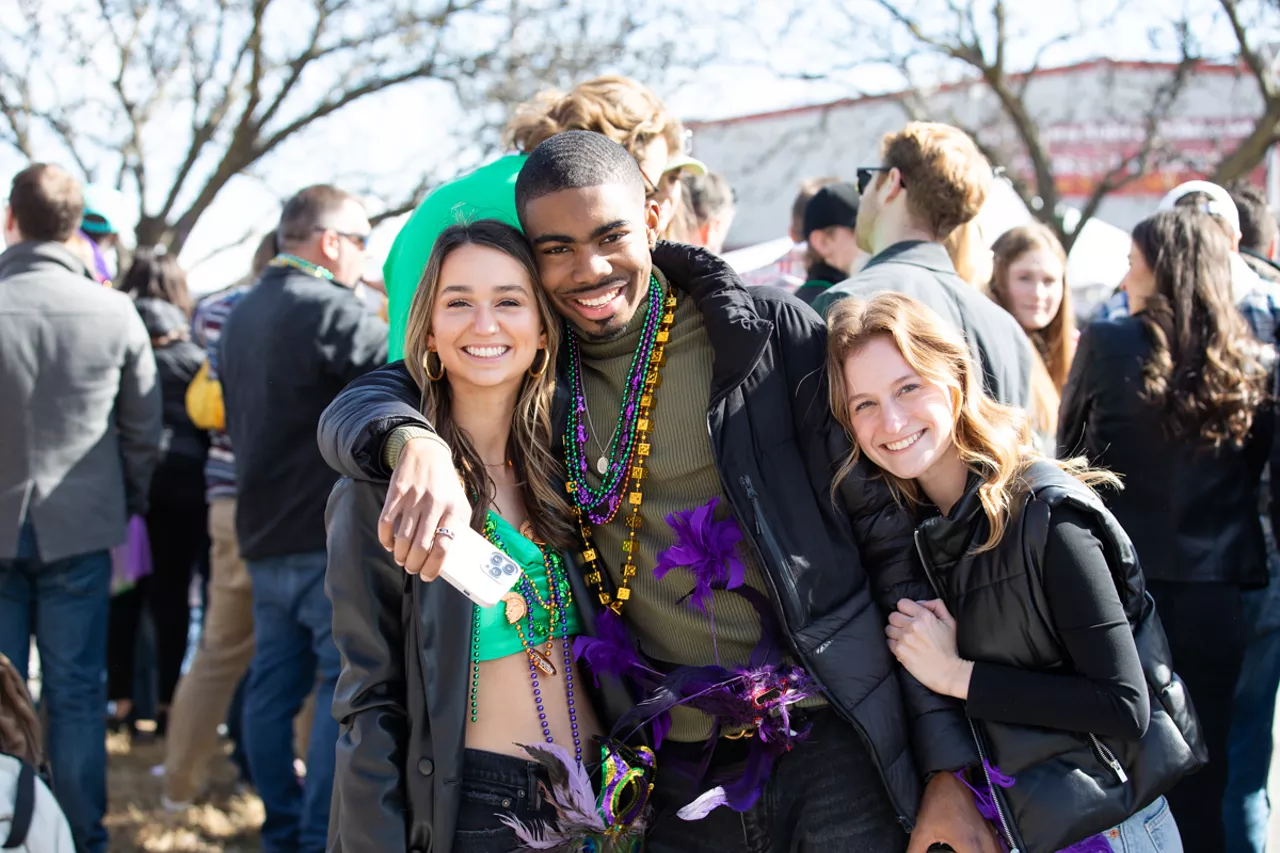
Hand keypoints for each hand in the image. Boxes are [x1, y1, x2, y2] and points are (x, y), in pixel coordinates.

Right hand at [377, 436, 472, 578]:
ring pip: (402, 539)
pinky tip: (390, 544)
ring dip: (400, 556)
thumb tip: (453, 557)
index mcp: (452, 510)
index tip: (428, 575)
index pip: (443, 546)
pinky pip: (385, 523)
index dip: (434, 566)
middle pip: (420, 546)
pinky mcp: (396, 494)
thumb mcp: (460, 502)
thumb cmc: (445, 484)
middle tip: (412, 568)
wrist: (426, 453)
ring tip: (402, 559)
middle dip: (414, 565)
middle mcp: (433, 505)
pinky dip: (385, 540)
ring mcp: (413, 499)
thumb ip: (458, 527)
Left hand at [886, 599, 972, 698]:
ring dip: (895, 633)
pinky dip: (894, 644)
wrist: (949, 672)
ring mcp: (905, 639)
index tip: (909, 616)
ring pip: (889, 628)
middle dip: (898, 621)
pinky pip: (888, 642)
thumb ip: (936, 606)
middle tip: (906, 628)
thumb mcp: (950, 622)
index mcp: (924, 616)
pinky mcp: (900, 651)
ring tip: (905, 639)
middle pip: (892, 616)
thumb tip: (921, 602)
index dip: (905, 609)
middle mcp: (912, 626)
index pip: (902, 603)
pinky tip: (904, 647)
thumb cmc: (950, 648)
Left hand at [908, 772, 1000, 852]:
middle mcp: (985, 842)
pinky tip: (981, 851)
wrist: (951, 778)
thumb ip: (916, 850)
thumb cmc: (938, 803)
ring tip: (970, 852)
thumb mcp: (922, 830)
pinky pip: (998, 847)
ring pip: (997, 852)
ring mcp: (990, 834)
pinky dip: (993, 851)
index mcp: (970, 847)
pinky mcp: (990, 827)